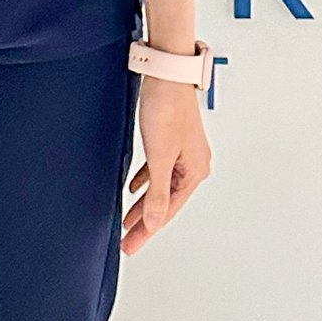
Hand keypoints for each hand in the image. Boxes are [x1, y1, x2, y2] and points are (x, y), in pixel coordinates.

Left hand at [123, 73, 210, 252]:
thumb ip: (156, 192)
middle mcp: (193, 164)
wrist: (167, 73)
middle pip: (165, 202)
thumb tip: (154, 222)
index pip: (167, 211)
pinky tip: (133, 188)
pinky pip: (157, 170)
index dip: (147, 231)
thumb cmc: (167, 108)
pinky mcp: (170, 140)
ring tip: (127, 221)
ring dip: (143, 204)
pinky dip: (145, 182)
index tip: (130, 246)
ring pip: (160, 187)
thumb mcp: (159, 156)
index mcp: (195, 171)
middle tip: (126, 241)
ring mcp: (182, 152)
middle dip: (144, 222)